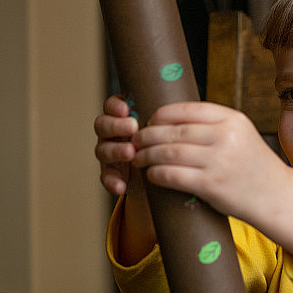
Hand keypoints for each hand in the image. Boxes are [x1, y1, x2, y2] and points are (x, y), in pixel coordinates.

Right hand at [94, 95, 155, 264]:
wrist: (169, 173)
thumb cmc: (171, 144)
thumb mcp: (170, 130)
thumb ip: (171, 119)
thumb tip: (191, 110)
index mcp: (125, 117)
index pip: (113, 106)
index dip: (115, 106)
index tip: (126, 109)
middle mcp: (114, 133)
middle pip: (102, 125)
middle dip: (115, 126)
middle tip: (132, 128)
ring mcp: (111, 153)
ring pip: (101, 149)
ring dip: (114, 151)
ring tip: (130, 154)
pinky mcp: (112, 173)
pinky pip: (106, 177)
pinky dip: (112, 181)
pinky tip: (121, 186)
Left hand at [132, 102, 289, 221]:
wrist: (276, 196)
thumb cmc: (252, 166)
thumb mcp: (240, 134)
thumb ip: (212, 125)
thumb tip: (171, 119)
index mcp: (231, 119)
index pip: (185, 110)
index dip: (160, 116)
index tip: (148, 123)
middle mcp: (225, 136)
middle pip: (172, 130)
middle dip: (147, 135)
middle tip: (135, 141)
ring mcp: (218, 161)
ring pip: (168, 152)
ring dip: (146, 155)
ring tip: (138, 158)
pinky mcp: (211, 185)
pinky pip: (172, 175)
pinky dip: (156, 174)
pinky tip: (150, 175)